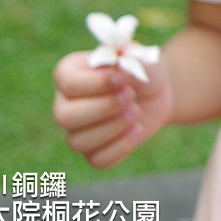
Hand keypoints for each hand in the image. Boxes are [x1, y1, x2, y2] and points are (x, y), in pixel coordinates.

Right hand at [52, 51, 173, 168]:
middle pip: (65, 117)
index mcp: (69, 73)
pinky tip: (136, 130)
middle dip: (104, 108)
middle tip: (131, 97)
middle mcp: (65, 103)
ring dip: (113, 128)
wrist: (155, 91)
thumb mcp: (138, 59)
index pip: (68, 83)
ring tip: (135, 111)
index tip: (122, 80)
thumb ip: (126, 62)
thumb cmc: (141, 69)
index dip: (96, 84)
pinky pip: (96, 160)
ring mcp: (76, 130)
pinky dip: (120, 147)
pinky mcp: (93, 151)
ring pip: (78, 142)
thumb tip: (116, 72)